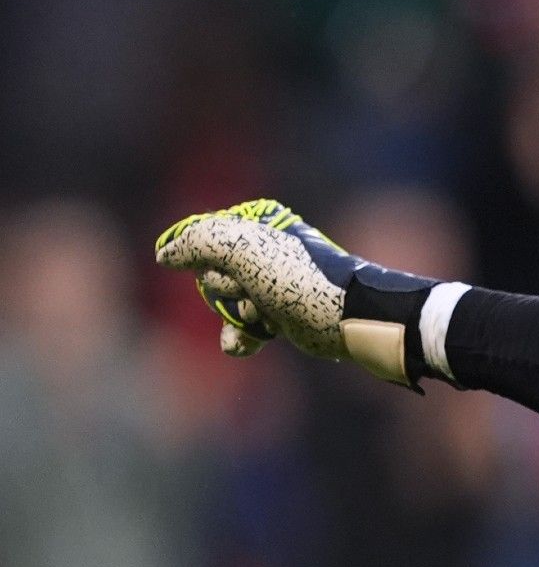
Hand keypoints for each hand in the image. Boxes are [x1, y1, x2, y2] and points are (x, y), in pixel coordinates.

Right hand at [154, 199, 436, 383]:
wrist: (346, 319)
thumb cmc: (300, 278)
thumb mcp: (244, 248)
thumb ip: (198, 241)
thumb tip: (165, 254)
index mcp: (257, 225)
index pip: (200, 240)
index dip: (208, 260)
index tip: (231, 267)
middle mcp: (263, 250)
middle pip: (210, 275)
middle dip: (227, 291)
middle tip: (256, 292)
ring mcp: (270, 284)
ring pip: (223, 305)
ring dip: (237, 315)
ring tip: (264, 316)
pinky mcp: (279, 316)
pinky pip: (239, 329)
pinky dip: (241, 338)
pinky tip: (251, 341)